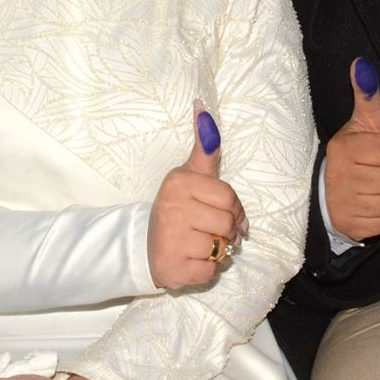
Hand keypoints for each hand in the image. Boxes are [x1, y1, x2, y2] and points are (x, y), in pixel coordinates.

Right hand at [147, 103, 247, 288]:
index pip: (229, 198)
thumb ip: (205, 147)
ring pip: (221, 249)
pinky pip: (211, 271)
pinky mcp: (172, 269)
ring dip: (218, 251)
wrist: (145, 244)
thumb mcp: (190, 174)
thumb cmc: (178, 206)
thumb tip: (203, 108)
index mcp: (179, 183)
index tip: (223, 212)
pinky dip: (208, 269)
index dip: (234, 209)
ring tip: (201, 244)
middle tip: (210, 230)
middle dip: (227, 231)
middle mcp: (172, 209)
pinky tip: (193, 259)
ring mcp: (170, 240)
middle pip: (228, 224)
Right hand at [323, 58, 379, 241]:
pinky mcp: (352, 226)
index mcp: (345, 150)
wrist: (330, 190)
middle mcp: (342, 177)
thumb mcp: (362, 122)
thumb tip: (361, 63)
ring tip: (378, 186)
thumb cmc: (355, 153)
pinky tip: (374, 202)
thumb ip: (367, 94)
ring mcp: (345, 204)